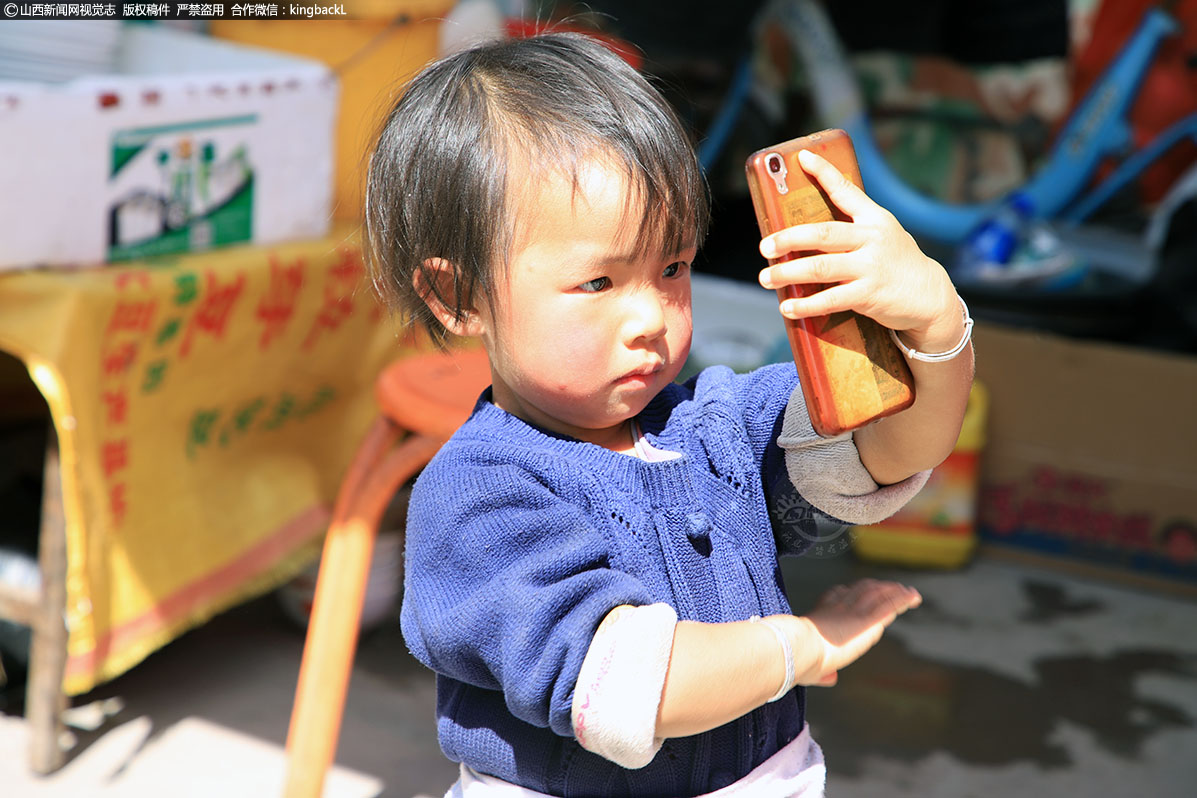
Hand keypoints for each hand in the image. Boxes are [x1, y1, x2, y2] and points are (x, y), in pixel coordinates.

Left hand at [757, 148, 963, 352]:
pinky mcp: (869, 295)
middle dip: (788, 239)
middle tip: (764, 246)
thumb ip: (855, 229)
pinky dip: (806, 305)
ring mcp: (871, 267)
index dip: (824, 172)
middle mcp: (872, 239)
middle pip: (823, 234)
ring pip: (820, 268)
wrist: (931, 296)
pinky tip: (787, 307)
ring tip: (766, 277)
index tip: (802, 158)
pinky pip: (830, 299)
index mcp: (875, 219)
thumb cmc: (898, 263)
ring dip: (788, 273)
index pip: (846, 190)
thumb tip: (808, 231)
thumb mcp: (884, 235)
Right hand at [795, 578, 921, 686]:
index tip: (859, 592)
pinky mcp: (867, 621)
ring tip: (907, 592)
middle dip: (877, 587)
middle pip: (861, 589)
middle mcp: (838, 607)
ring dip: (893, 591)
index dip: (851, 592)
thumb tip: (831, 679)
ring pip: (877, 594)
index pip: (839, 594)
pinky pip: (888, 605)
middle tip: (890, 588)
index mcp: (821, 613)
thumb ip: (822, 672)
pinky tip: (914, 597)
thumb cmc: (796, 658)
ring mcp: (854, 611)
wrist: (796, 649)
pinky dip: (903, 600)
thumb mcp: (809, 666)